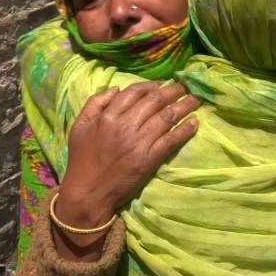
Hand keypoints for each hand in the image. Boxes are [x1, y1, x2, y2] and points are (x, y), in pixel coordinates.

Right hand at [53, 82, 199, 259]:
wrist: (88, 191)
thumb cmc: (82, 158)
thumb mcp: (79, 125)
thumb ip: (95, 102)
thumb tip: (116, 88)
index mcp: (109, 116)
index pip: (135, 92)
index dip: (151, 85)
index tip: (162, 84)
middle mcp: (126, 125)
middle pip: (155, 101)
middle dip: (173, 91)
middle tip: (185, 86)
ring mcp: (139, 143)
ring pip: (167, 117)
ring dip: (184, 106)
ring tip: (196, 99)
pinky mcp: (149, 159)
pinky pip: (171, 140)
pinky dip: (185, 130)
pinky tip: (195, 122)